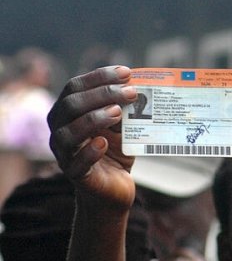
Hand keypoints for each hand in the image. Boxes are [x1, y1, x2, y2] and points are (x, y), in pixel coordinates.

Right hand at [47, 66, 137, 209]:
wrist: (114, 188)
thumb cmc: (116, 152)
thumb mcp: (122, 126)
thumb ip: (125, 109)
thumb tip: (142, 87)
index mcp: (68, 112)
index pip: (75, 87)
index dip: (98, 77)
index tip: (126, 72)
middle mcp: (60, 130)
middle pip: (70, 105)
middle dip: (101, 95)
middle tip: (131, 92)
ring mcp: (64, 153)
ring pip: (67, 133)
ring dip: (93, 119)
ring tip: (117, 113)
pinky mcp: (75, 175)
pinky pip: (76, 163)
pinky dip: (89, 152)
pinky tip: (103, 144)